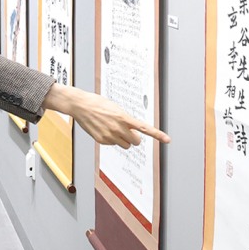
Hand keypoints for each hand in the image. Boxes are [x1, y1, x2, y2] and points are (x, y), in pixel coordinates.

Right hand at [42, 84, 169, 148]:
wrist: (80, 105)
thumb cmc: (98, 104)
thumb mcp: (115, 108)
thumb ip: (125, 119)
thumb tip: (131, 129)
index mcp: (124, 117)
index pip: (145, 128)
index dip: (157, 135)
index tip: (167, 140)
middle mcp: (118, 128)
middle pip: (136, 142)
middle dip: (134, 138)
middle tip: (127, 131)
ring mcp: (110, 135)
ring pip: (125, 145)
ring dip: (123, 140)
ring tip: (113, 129)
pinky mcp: (102, 140)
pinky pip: (113, 144)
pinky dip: (110, 139)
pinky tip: (103, 129)